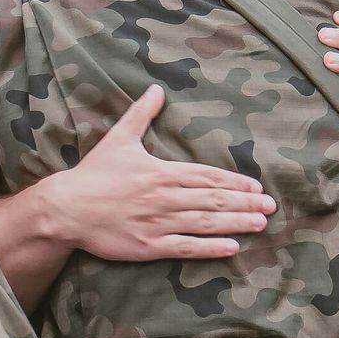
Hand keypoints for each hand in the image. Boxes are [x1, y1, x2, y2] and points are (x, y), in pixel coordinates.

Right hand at [48, 86, 273, 260]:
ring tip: (260, 223)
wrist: (67, 208)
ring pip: (205, 223)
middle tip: (271, 207)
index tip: (256, 186)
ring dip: (235, 223)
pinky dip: (211, 248)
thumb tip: (156, 89)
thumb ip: (141, 114)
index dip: (234, 182)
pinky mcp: (149, 246)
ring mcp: (158, 223)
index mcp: (161, 172)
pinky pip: (186, 248)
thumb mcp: (118, 138)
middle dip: (244, 203)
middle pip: (212, 200)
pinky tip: (232, 248)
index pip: (206, 176)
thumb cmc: (93, 174)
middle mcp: (164, 197)